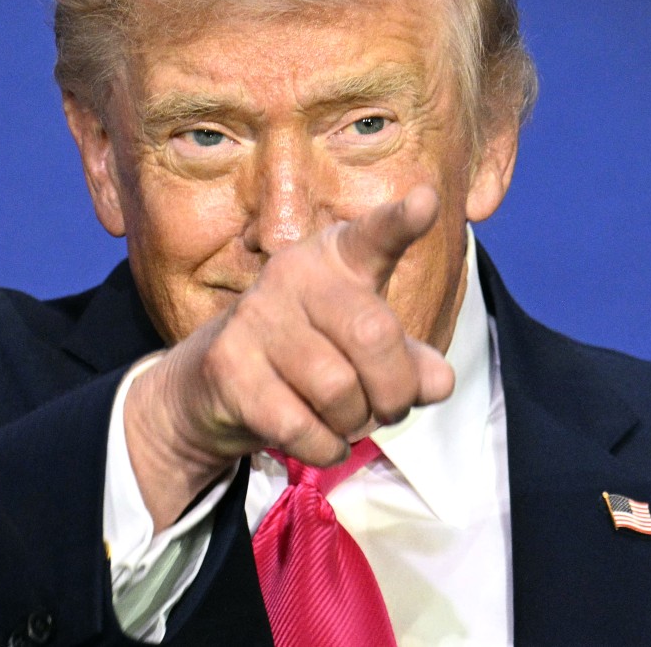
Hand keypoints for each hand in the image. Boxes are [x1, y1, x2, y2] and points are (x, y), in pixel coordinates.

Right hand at [124, 185, 455, 528]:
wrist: (212, 388)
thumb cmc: (308, 359)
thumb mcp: (366, 354)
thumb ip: (410, 363)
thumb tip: (438, 382)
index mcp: (336, 259)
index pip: (374, 237)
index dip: (401, 222)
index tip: (427, 201)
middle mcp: (293, 274)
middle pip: (373, 336)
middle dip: (395, 391)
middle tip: (390, 410)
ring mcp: (255, 318)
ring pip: (338, 389)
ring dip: (355, 423)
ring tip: (346, 421)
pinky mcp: (228, 366)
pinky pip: (301, 426)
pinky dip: (324, 447)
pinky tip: (321, 440)